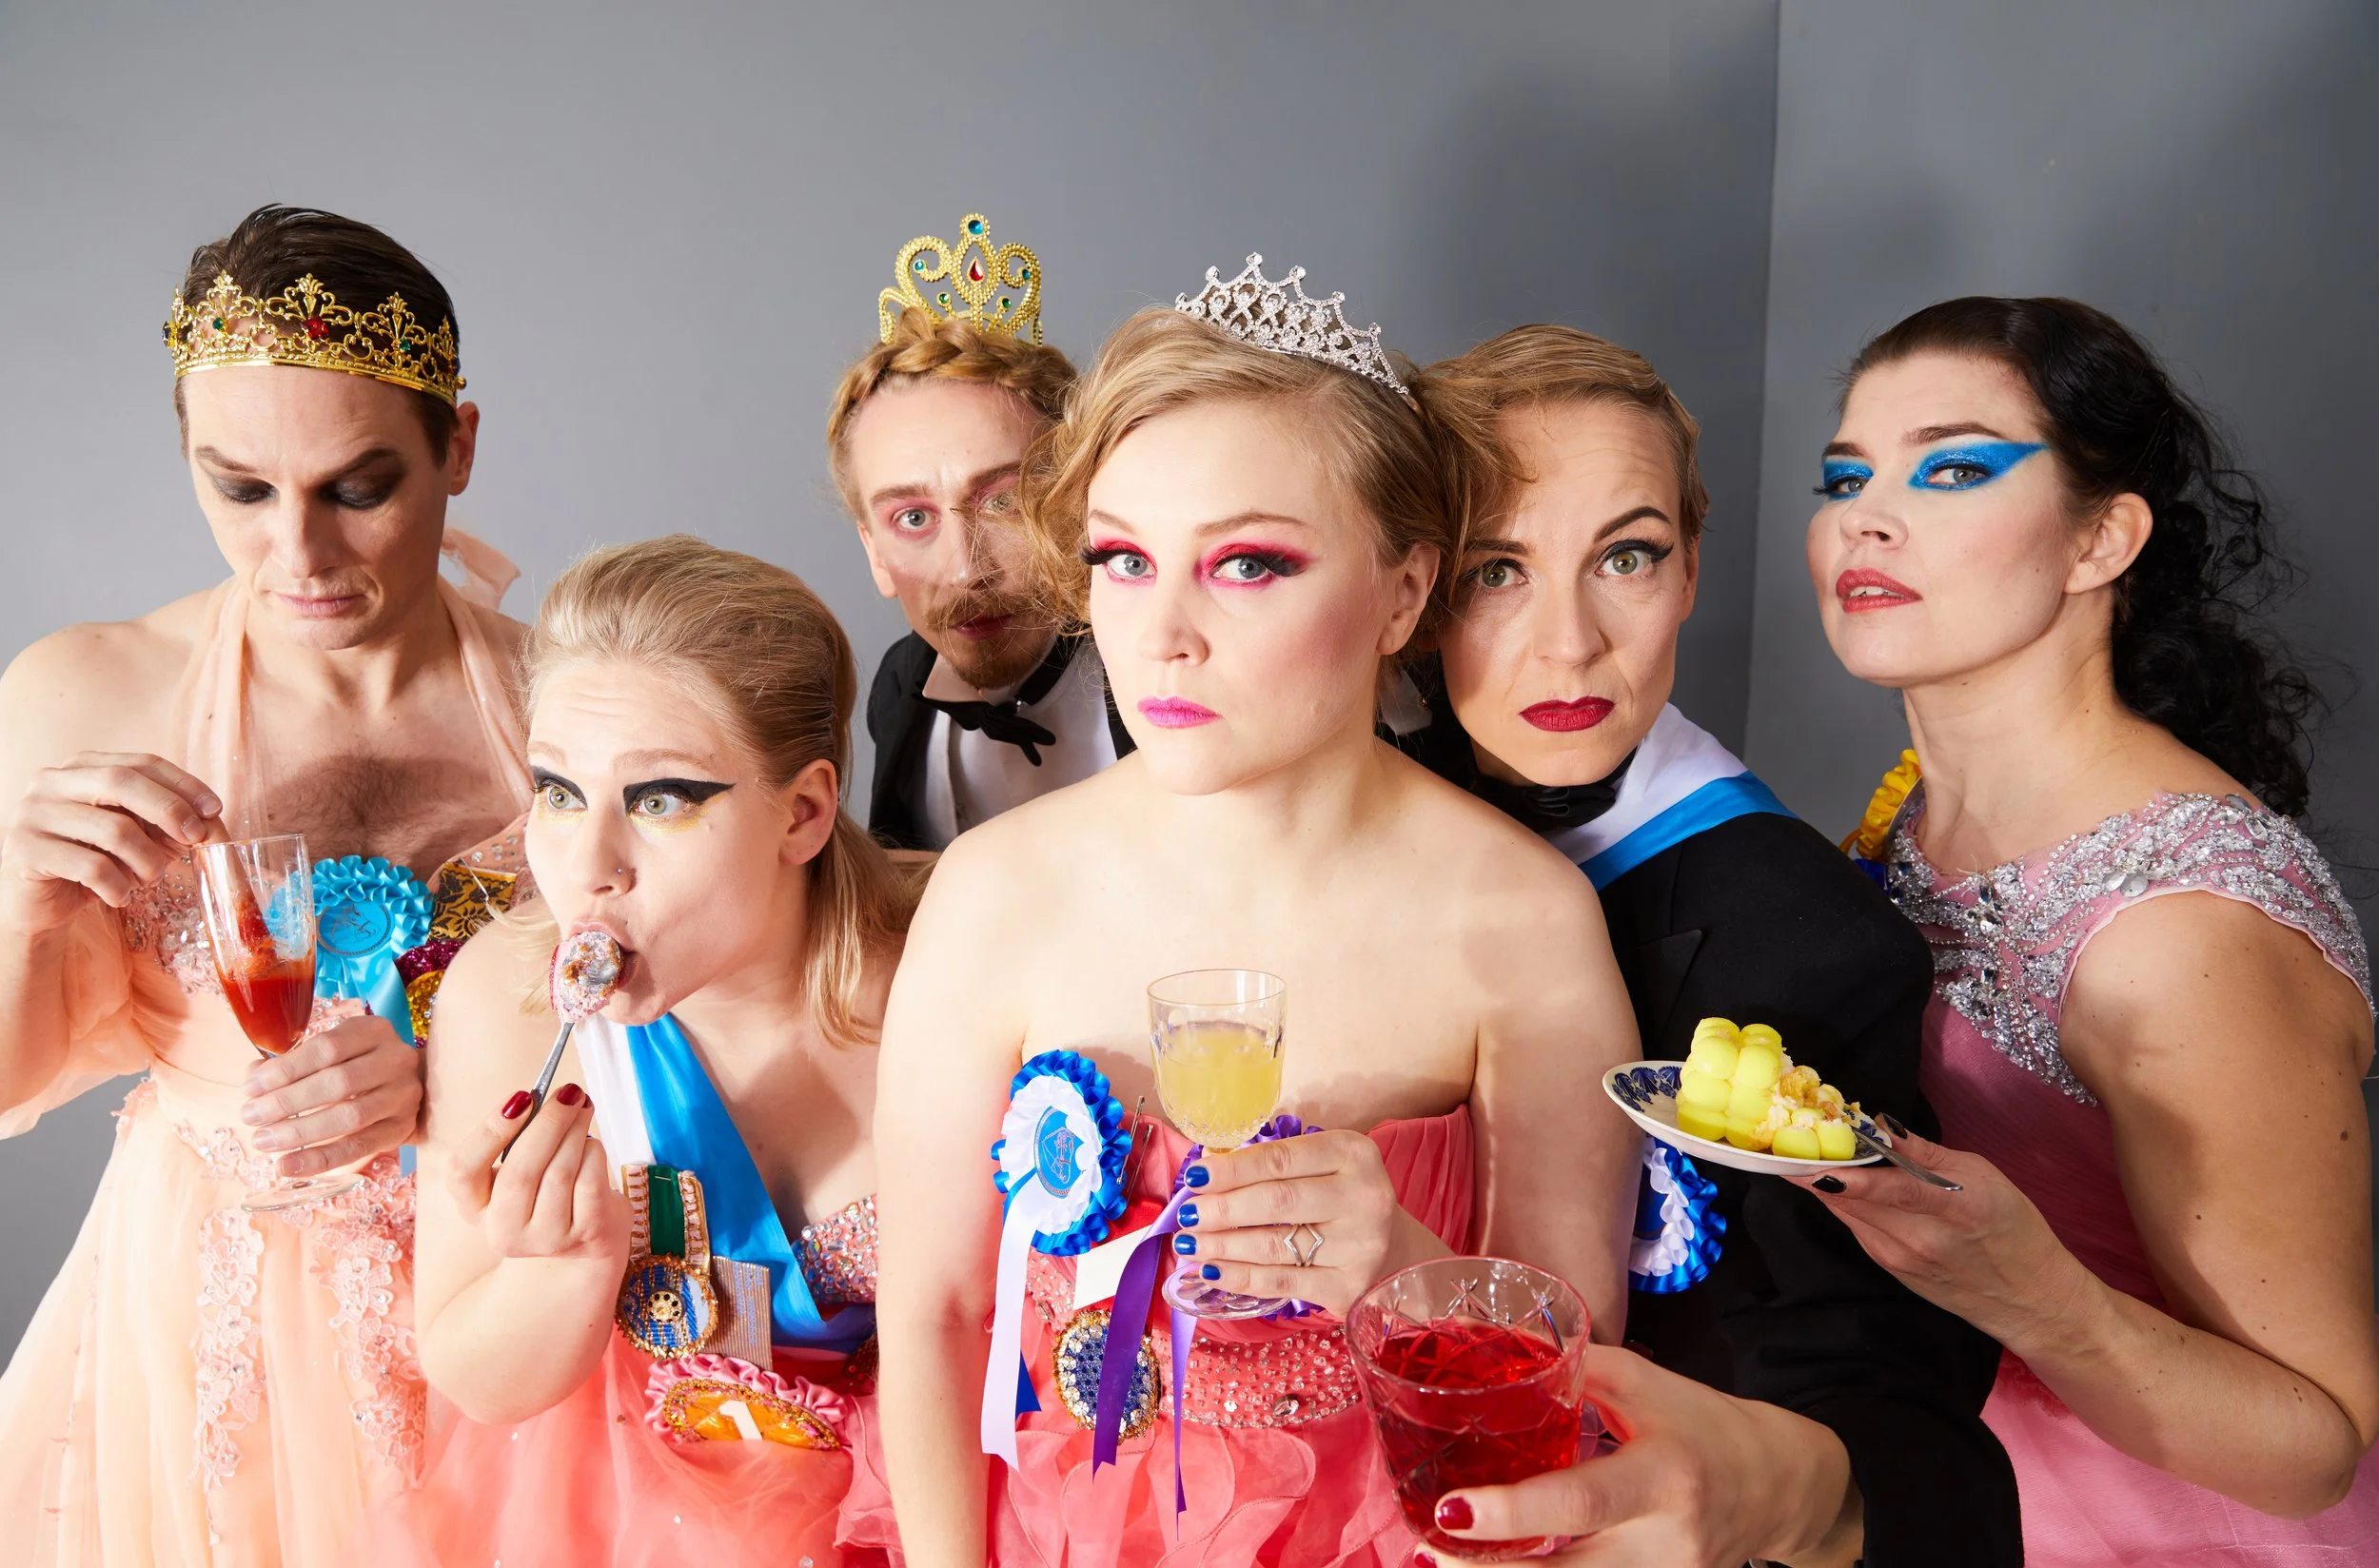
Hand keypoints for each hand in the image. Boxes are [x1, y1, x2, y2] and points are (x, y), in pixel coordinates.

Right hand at [1, 752, 220, 934]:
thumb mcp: (136, 836)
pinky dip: (119, 886)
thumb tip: (213, 823)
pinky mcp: (25, 851)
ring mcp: (33, 814)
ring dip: (146, 861)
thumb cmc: (94, 861)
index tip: (214, 809)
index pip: (141, 762)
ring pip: (113, 829)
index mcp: (81, 767)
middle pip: (122, 781)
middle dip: (168, 809)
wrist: (38, 902)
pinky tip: (119, 895)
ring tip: (147, 878)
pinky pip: (92, 867)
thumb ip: (168, 823)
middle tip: (194, 838)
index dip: (183, 784)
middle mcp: (51, 782)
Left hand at [239, 1012, 423, 1175]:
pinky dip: (319, 1159)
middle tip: (250, 1117)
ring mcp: (403, 1095)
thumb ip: (291, 1063)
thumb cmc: (355, 1064)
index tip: (250, 1088)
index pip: (327, 1047)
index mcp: (373, 1031)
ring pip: (349, 1116)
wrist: (404, 1086)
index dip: (285, 1069)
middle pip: (338, 1082)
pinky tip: (287, 1165)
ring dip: (299, 1131)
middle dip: (286, 1102)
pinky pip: (358, 1147)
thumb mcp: (330, 1052)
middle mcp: (396, 1059)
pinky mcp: (402, 1127)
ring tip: (263, 1140)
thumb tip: (254, 1079)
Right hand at [437, 1083, 629, 1271]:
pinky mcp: (585, 1234)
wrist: (585, 1242)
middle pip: (519, 1173)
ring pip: (559, 1173)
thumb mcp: (517, 1171)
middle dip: (548, 1123)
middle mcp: (503, 1231)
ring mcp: (545, 1239)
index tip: (521, 1098)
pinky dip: (594, 1152)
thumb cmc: (545, 1191)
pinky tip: (592, 1144)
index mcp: (474, 1208)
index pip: (462, 1172)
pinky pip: (590, 1181)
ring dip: (575, 1130)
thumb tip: (538, 1099)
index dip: (489, 1132)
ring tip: (583, 1107)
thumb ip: (517, 1139)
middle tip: (568, 1092)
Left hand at [1171, 1130, 1425, 1316]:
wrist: (1396, 1251)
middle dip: (1222, 1209)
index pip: (1281, 1159)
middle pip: (1277, 1202)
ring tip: (1190, 1243)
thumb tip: (1205, 1169)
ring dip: (1223, 1246)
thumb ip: (1273, 1164)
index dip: (1232, 1168)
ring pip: (1275, 1246)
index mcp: (1353, 1153)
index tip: (1194, 1176)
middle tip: (1187, 1215)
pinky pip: (1281, 1283)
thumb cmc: (1342, 1198)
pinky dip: (1240, 1277)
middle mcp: (1364, 1196)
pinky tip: (1212, 1271)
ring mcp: (1360, 1245)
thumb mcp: (1322, 1165)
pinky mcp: (1349, 1286)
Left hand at [1423, 1345, 1858, 1567]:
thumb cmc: (1701, 1424)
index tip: (1452, 1509)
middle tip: (1423, 1545)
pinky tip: (1498, 1566)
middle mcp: (1663, 1544)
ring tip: (1442, 1559)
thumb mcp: (1645, 1384)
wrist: (1779, 1487)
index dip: (1513, 1512)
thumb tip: (1491, 1345)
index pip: (1579, 1503)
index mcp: (1663, 1477)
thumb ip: (1573, 1368)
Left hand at [1789, 1126, 2086, 1347]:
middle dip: (1818, 1168)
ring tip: (1800, 1151)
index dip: (1848, 1174)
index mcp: (1957, 1208)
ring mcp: (1902, 1260)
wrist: (2028, 1299)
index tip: (1808, 1155)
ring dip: (1824, 1184)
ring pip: (1847, 1214)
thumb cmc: (2013, 1228)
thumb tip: (1883, 1126)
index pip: (1892, 1190)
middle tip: (1788, 1136)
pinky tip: (1834, 1182)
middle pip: (1855, 1201)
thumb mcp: (1983, 1176)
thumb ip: (1926, 1153)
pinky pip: (1857, 1229)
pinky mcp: (1891, 1271)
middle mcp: (1922, 1240)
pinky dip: (1843, 1203)